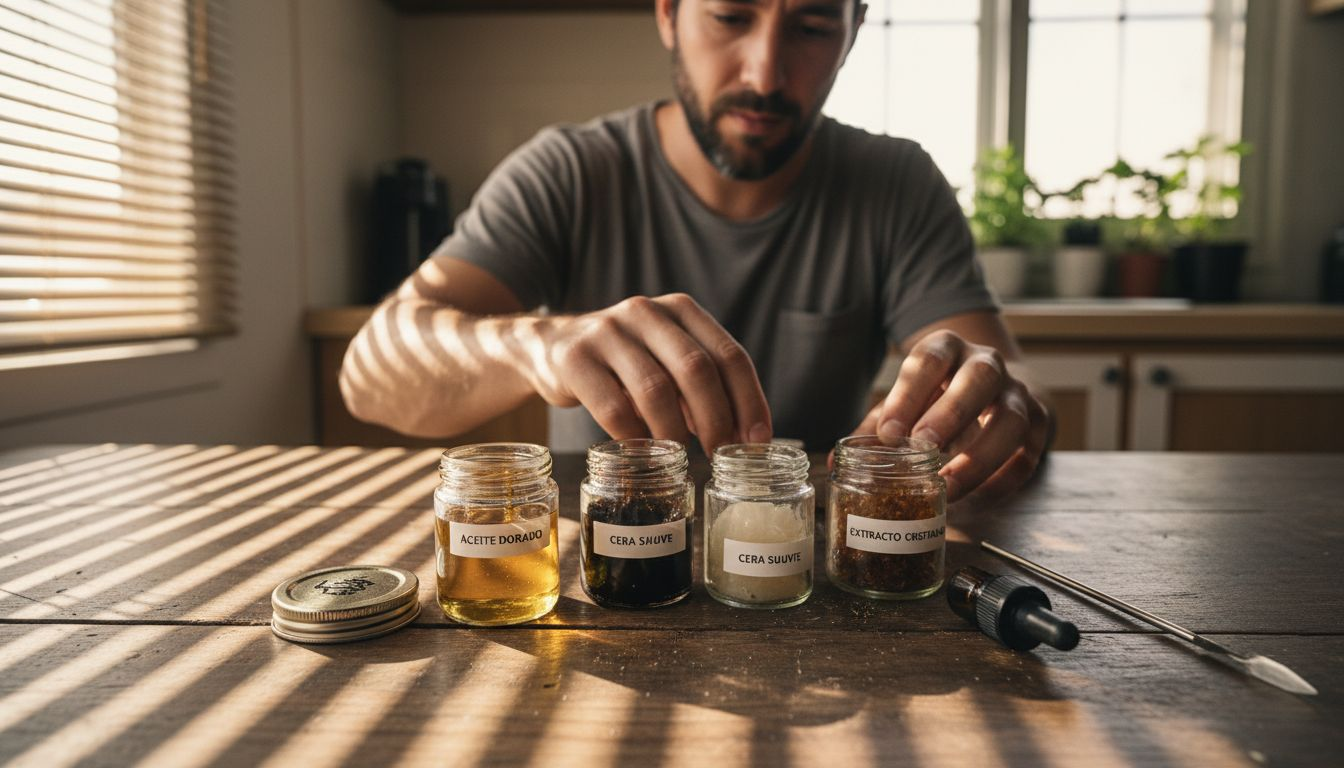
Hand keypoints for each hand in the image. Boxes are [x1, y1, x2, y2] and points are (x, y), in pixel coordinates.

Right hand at [533, 293, 771, 454]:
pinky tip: (640, 451)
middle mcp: (646, 312)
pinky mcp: (574, 358)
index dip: (749, 401)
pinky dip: (633, 437)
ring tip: (677, 456)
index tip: (757, 440)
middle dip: (716, 419)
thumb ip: (702, 387)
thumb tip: (743, 436)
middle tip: (719, 454)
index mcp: (680, 310)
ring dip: (673, 433)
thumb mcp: (666, 361)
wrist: (551, 347)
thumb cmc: (624, 363)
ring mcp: (607, 332)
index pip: (729, 354)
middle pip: (696, 369)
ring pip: (655, 390)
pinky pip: (613, 408)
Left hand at [849, 330, 1049, 502]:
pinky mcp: (1038, 426)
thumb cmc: (939, 395)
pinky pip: (1028, 455)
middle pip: (980, 378)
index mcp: (947, 349)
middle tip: (924, 448)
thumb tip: (836, 465)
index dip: (908, 396)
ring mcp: (1018, 393)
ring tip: (948, 486)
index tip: (889, 433)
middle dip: (952, 413)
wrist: (996, 386)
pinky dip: (1003, 480)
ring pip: (1012, 419)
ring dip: (980, 456)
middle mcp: (987, 364)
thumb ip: (877, 427)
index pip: (929, 360)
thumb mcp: (907, 400)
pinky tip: (975, 499)